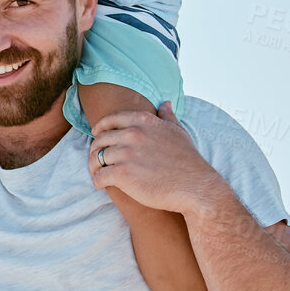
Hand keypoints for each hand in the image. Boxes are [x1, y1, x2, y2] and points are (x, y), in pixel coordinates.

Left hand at [88, 101, 225, 215]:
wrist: (195, 187)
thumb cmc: (188, 161)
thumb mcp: (178, 132)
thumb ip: (167, 116)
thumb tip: (166, 103)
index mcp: (143, 121)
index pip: (111, 119)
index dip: (100, 127)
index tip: (97, 135)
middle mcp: (132, 134)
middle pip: (100, 139)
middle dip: (96, 149)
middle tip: (97, 159)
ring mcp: (126, 154)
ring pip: (97, 157)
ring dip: (95, 166)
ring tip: (98, 173)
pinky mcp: (122, 175)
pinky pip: (99, 176)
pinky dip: (98, 181)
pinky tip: (102, 185)